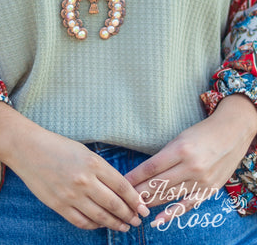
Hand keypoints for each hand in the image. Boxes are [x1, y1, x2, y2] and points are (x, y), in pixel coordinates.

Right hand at [0, 102, 148, 231]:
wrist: (28, 149)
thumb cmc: (57, 146)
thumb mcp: (84, 151)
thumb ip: (101, 169)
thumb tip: (119, 188)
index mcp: (93, 163)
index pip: (122, 187)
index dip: (135, 200)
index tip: (143, 207)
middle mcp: (85, 181)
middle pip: (114, 204)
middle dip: (129, 214)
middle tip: (137, 220)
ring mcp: (71, 195)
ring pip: (100, 217)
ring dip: (115, 223)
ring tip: (124, 226)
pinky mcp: (59, 205)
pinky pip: (82, 222)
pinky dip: (94, 225)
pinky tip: (101, 224)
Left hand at [124, 94, 256, 224]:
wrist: (231, 133)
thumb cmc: (202, 133)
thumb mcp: (180, 138)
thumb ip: (165, 155)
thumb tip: (145, 172)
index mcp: (181, 150)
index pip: (151, 167)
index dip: (135, 176)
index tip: (123, 181)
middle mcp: (191, 167)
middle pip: (158, 184)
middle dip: (139, 192)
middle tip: (124, 197)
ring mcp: (201, 180)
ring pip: (169, 196)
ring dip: (150, 202)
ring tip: (135, 206)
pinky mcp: (209, 190)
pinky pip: (187, 205)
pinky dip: (171, 214)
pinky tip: (157, 220)